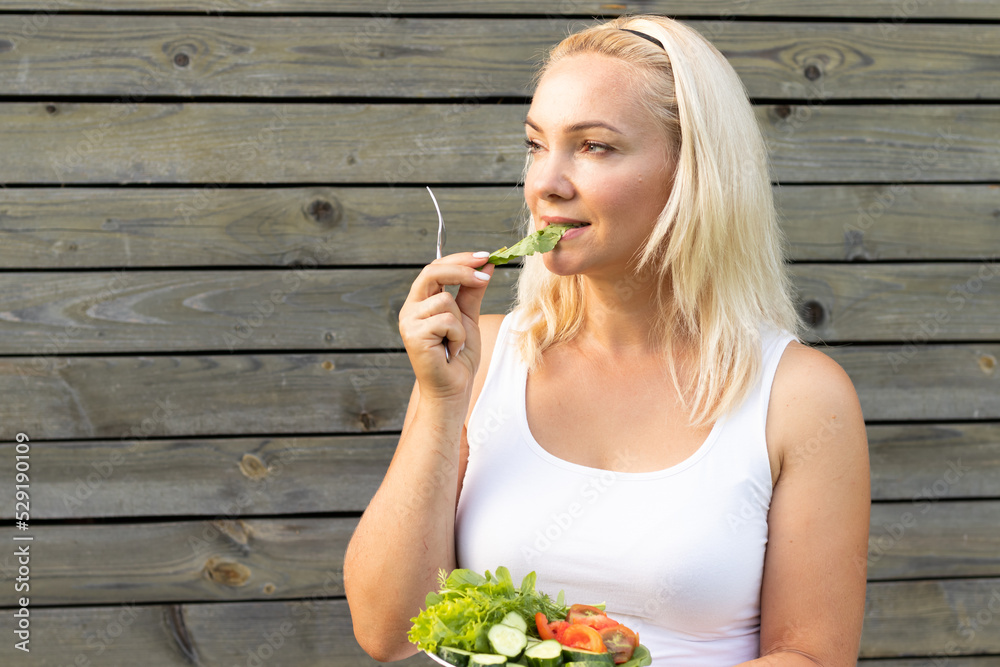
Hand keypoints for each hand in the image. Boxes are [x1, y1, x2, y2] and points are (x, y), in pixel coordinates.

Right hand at [398, 251, 494, 400]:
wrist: (453, 389)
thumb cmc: (459, 356)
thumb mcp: (469, 318)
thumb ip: (473, 292)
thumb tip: (487, 265)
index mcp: (421, 301)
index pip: (436, 268)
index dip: (460, 259)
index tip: (486, 256)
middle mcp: (410, 308)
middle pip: (433, 272)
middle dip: (461, 269)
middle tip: (485, 275)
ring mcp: (409, 321)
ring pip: (445, 301)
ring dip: (461, 323)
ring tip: (457, 342)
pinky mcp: (413, 335)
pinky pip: (446, 321)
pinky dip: (458, 337)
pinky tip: (451, 351)